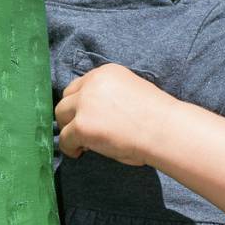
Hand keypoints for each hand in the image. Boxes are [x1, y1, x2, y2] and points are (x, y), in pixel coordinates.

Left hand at [53, 63, 173, 165]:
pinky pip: (64, 138)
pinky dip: (69, 147)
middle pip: (66, 98)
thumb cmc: (156, 118)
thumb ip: (109, 97)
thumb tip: (92, 116)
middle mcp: (92, 83)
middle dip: (71, 114)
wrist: (164, 130)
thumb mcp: (131, 93)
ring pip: (60, 115)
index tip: (86, 116)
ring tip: (81, 143)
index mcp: (106, 72)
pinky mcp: (81, 126)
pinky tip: (79, 152)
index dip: (80, 103)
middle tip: (81, 131)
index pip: (80, 85)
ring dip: (68, 129)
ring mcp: (85, 104)